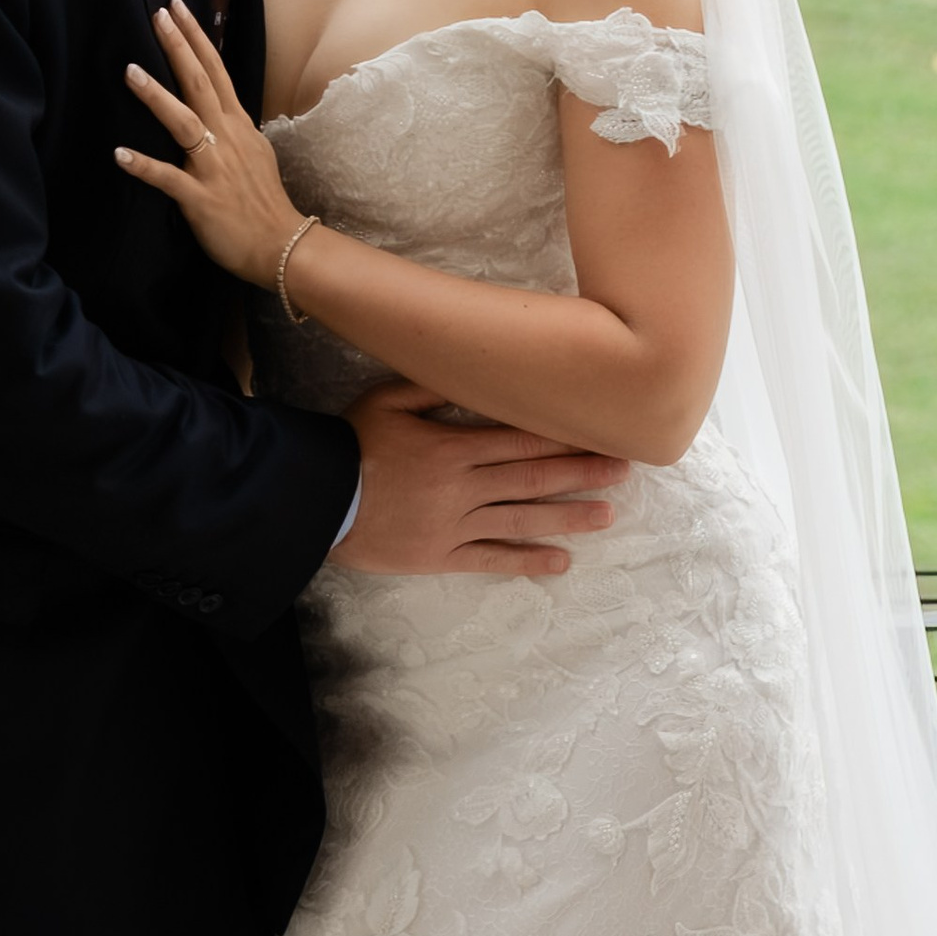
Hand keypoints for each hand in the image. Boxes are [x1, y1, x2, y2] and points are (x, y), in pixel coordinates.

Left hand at [115, 0, 303, 285]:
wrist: (282, 245)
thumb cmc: (264, 203)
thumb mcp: (254, 153)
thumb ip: (232, 129)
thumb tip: (218, 111)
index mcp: (236, 125)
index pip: (215, 71)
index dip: (196, 38)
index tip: (177, 7)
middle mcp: (225, 138)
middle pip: (199, 83)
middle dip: (178, 47)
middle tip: (157, 14)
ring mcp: (214, 167)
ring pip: (183, 123)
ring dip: (157, 96)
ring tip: (130, 70)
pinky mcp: (201, 198)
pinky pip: (169, 179)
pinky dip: (144, 166)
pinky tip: (120, 154)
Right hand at [335, 379, 627, 581]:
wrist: (313, 498)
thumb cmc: (348, 443)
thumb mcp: (387, 399)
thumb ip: (434, 388)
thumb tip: (477, 373)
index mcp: (452, 446)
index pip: (522, 441)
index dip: (565, 439)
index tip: (601, 435)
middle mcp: (462, 487)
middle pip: (532, 478)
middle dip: (581, 473)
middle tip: (624, 471)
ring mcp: (454, 525)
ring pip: (521, 519)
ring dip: (567, 517)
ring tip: (607, 515)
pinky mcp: (441, 555)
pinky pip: (491, 560)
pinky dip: (526, 560)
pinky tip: (560, 562)